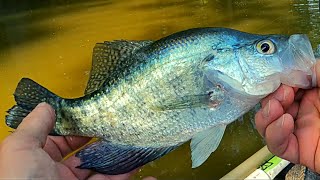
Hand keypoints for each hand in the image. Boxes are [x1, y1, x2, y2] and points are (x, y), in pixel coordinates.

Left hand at [0, 103, 134, 178]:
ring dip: (123, 159)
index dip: (78, 127)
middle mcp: (61, 175)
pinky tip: (148, 175)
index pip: (63, 140)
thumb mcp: (21, 149)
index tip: (95, 116)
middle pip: (88, 154)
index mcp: (42, 162)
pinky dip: (133, 178)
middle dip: (104, 142)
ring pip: (106, 170)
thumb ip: (34, 126)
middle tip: (120, 128)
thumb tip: (47, 106)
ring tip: (136, 146)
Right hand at [255, 61, 319, 172]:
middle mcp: (305, 112)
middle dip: (270, 98)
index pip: (283, 87)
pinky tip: (285, 122)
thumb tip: (296, 69)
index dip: (277, 83)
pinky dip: (274, 133)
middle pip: (271, 105)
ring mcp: (301, 131)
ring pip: (267, 124)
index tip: (280, 79)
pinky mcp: (300, 150)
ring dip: (266, 115)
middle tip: (282, 94)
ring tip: (277, 107)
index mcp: (314, 94)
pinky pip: (277, 144)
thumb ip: (318, 70)